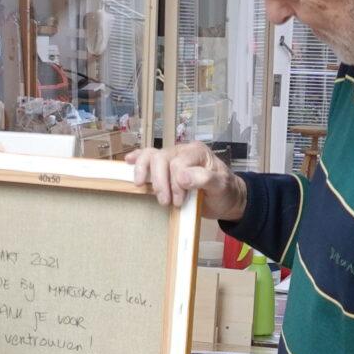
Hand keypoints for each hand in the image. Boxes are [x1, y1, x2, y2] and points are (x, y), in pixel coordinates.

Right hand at [127, 140, 245, 220]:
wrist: (226, 199)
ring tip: (141, 187)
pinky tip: (127, 162)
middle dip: (159, 181)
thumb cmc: (225, 191)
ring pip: (150, 156)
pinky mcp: (164, 168)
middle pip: (161, 158)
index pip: (178, 163)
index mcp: (197, 152)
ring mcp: (172, 158)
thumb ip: (204, 179)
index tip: (179, 200)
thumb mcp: (221, 186)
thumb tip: (181, 177)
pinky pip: (147, 157)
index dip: (175, 183)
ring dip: (144, 172)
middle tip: (165, 202)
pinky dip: (137, 160)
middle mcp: (182, 151)